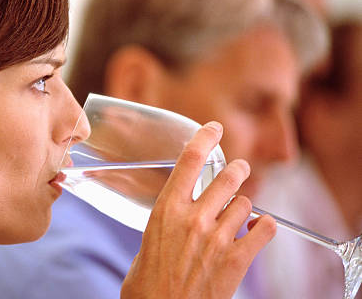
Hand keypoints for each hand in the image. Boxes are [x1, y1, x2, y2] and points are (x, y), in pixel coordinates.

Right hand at [120, 121, 275, 298]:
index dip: (205, 138)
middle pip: (227, 178)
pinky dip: (265, 227)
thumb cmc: (147, 284)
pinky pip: (264, 231)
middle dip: (237, 170)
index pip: (190, 161)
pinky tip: (259, 230)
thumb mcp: (147, 242)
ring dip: (244, 207)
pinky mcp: (236, 261)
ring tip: (239, 214)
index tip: (214, 128)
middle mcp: (193, 219)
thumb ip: (167, 223)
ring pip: (245, 204)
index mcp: (166, 210)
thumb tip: (177, 217)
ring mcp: (217, 239)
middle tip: (240, 169)